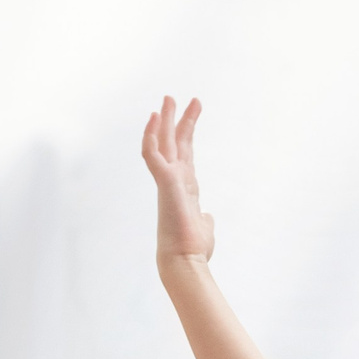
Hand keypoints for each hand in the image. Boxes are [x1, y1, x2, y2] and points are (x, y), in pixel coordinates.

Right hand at [141, 95, 213, 261]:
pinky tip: (156, 118)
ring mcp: (167, 180)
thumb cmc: (193, 248)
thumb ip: (204, 217)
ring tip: (169, 98)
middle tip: (180, 98)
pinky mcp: (164, 182)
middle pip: (174, 143)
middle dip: (177, 120)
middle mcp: (174, 181)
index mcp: (184, 188)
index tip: (193, 114)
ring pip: (163, 144)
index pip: (185, 154)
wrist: (186, 260)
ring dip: (165, 120)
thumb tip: (207, 215)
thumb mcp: (204, 226)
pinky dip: (151, 135)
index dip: (187, 134)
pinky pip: (152, 154)